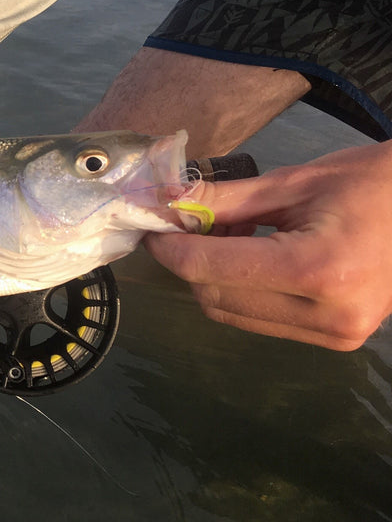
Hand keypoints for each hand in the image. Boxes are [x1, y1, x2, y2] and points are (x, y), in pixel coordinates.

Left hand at [145, 141, 391, 349]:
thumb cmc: (371, 183)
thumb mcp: (292, 182)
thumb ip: (223, 200)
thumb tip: (164, 202)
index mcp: (316, 269)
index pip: (210, 269)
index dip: (169, 247)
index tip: (151, 224)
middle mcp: (325, 314)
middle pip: (215, 297)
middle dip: (190, 260)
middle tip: (190, 220)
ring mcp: (334, 334)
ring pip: (233, 313)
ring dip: (215, 276)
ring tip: (234, 232)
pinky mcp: (337, 340)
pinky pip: (261, 319)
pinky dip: (243, 289)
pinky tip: (256, 252)